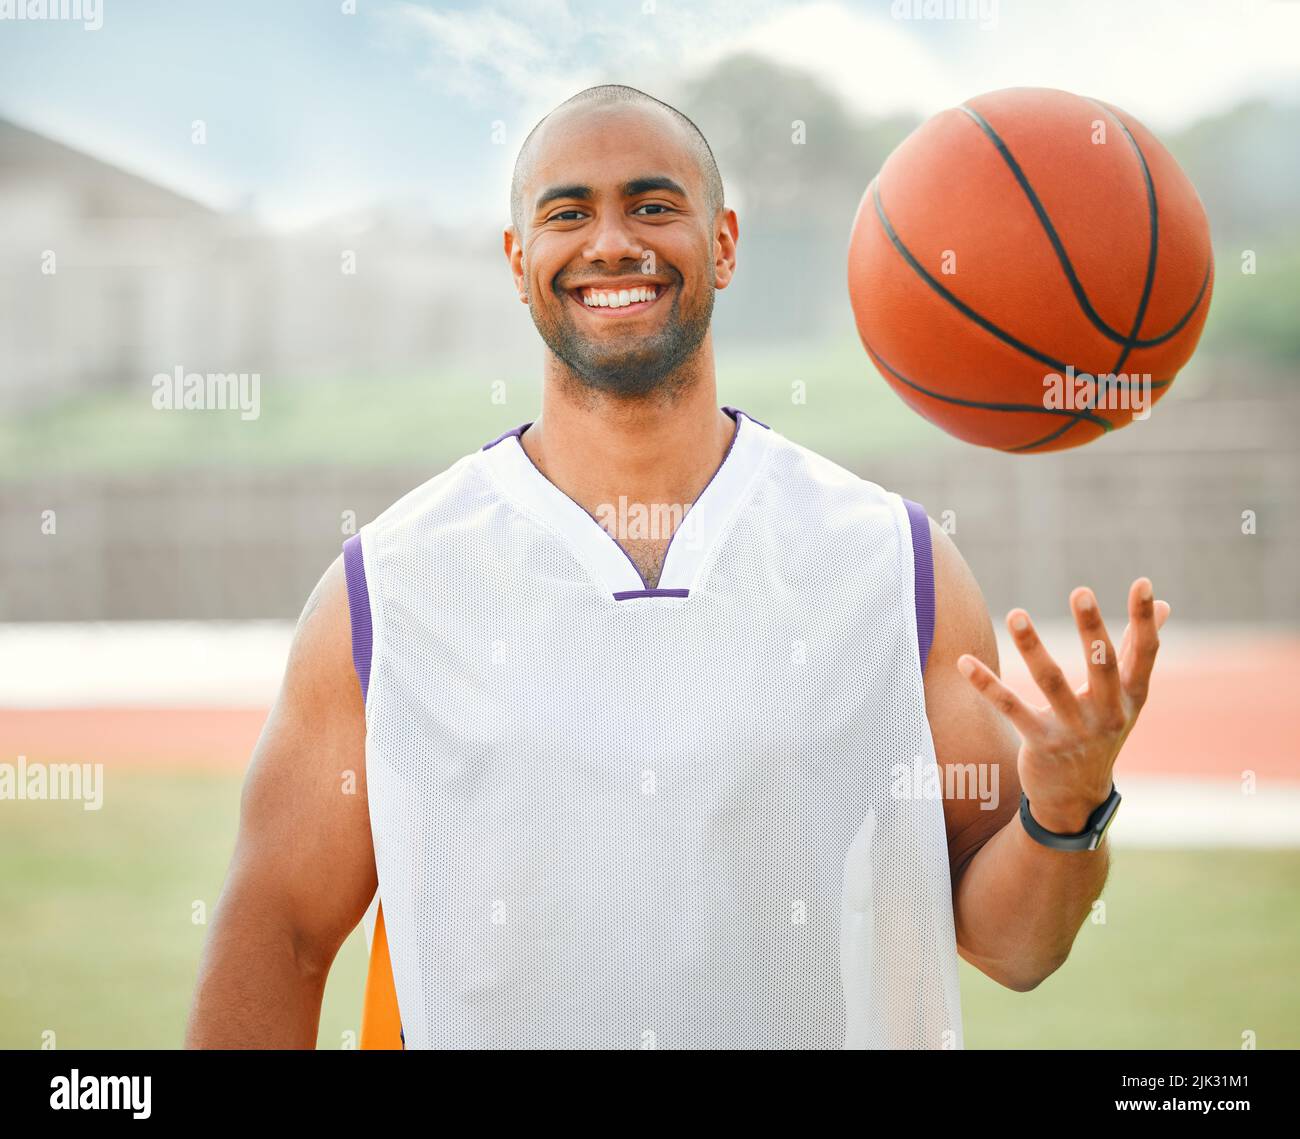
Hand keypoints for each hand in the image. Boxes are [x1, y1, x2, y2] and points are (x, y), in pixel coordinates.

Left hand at [956, 578, 1170, 834]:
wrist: (1077, 797)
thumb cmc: (1102, 731)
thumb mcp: (1126, 697)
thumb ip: (1138, 649)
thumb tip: (1162, 604)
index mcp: (1132, 697)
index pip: (1143, 652)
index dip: (1142, 619)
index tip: (1141, 583)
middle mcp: (1108, 713)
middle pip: (1102, 664)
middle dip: (1092, 628)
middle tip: (1081, 592)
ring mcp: (1075, 730)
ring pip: (1051, 681)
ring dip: (1032, 646)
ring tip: (1016, 614)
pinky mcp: (1041, 743)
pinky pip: (1010, 707)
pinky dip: (986, 684)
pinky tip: (964, 661)